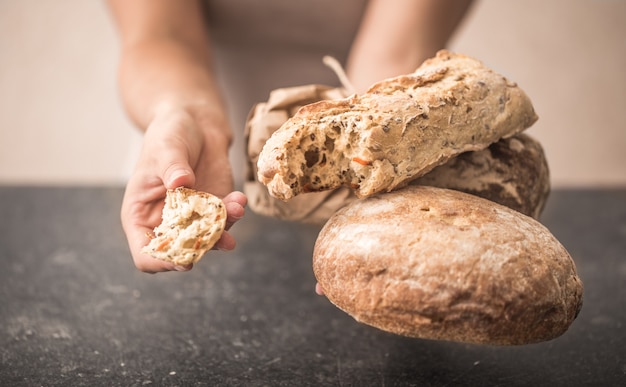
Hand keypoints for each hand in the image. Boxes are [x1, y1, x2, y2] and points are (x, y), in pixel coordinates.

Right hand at [120, 105, 246, 272]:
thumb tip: (181, 182)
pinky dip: (234, 214)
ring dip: (224, 230)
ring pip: (207, 240)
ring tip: (235, 209)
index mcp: (140, 215)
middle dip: (202, 247)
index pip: (145, 252)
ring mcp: (191, 218)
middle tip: (223, 240)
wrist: (195, 122)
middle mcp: (165, 222)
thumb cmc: (169, 134)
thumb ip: (173, 167)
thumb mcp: (166, 147)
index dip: (163, 261)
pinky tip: (239, 200)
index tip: (185, 259)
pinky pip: (225, 221)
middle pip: (180, 252)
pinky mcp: (214, 208)